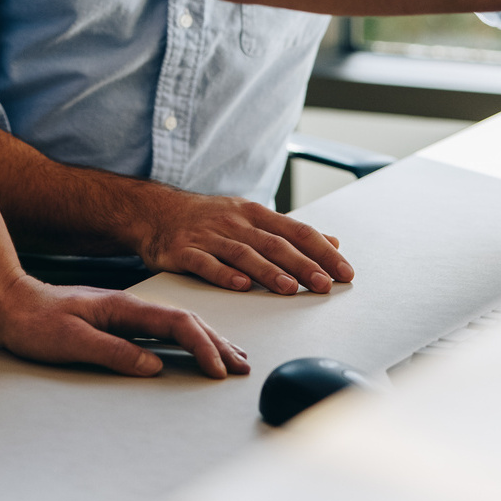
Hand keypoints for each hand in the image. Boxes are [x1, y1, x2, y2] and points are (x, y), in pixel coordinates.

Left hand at [0, 273, 250, 378]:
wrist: (8, 301)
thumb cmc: (34, 322)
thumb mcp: (71, 341)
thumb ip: (114, 351)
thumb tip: (154, 364)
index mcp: (123, 307)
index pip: (177, 323)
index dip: (203, 346)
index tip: (219, 369)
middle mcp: (129, 306)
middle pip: (186, 320)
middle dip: (217, 343)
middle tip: (242, 365)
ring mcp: (124, 312)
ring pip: (178, 323)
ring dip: (207, 339)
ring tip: (230, 355)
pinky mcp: (117, 320)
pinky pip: (162, 328)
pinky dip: (186, 338)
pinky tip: (191, 345)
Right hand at [126, 186, 354, 294]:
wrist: (156, 211)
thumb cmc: (210, 219)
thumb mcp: (251, 217)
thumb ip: (290, 232)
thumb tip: (333, 242)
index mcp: (255, 214)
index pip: (296, 231)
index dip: (321, 251)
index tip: (344, 272)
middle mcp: (235, 223)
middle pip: (274, 244)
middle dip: (302, 264)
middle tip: (325, 284)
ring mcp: (209, 236)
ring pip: (244, 254)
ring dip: (268, 271)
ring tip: (290, 288)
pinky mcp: (184, 251)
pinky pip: (206, 264)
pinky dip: (224, 274)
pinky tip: (241, 286)